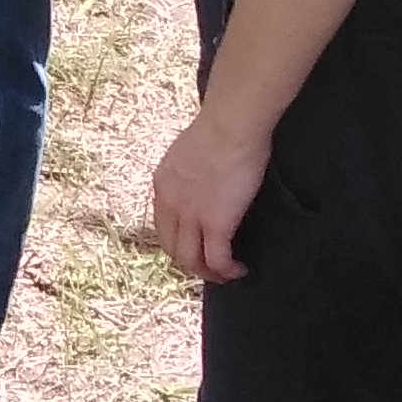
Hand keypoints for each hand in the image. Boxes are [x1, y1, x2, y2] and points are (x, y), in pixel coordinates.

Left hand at [151, 112, 272, 283]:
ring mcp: (191, 216)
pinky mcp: (216, 224)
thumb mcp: (190, 152)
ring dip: (208, 273)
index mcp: (162, 184)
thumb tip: (204, 177)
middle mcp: (170, 204)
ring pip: (190, 260)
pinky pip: (217, 260)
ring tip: (225, 274)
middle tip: (211, 266)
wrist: (229, 127)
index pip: (163, 225)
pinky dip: (227, 270)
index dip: (178, 241)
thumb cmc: (220, 129)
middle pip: (172, 248)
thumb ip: (190, 171)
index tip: (197, 245)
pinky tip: (239, 269)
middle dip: (190, 262)